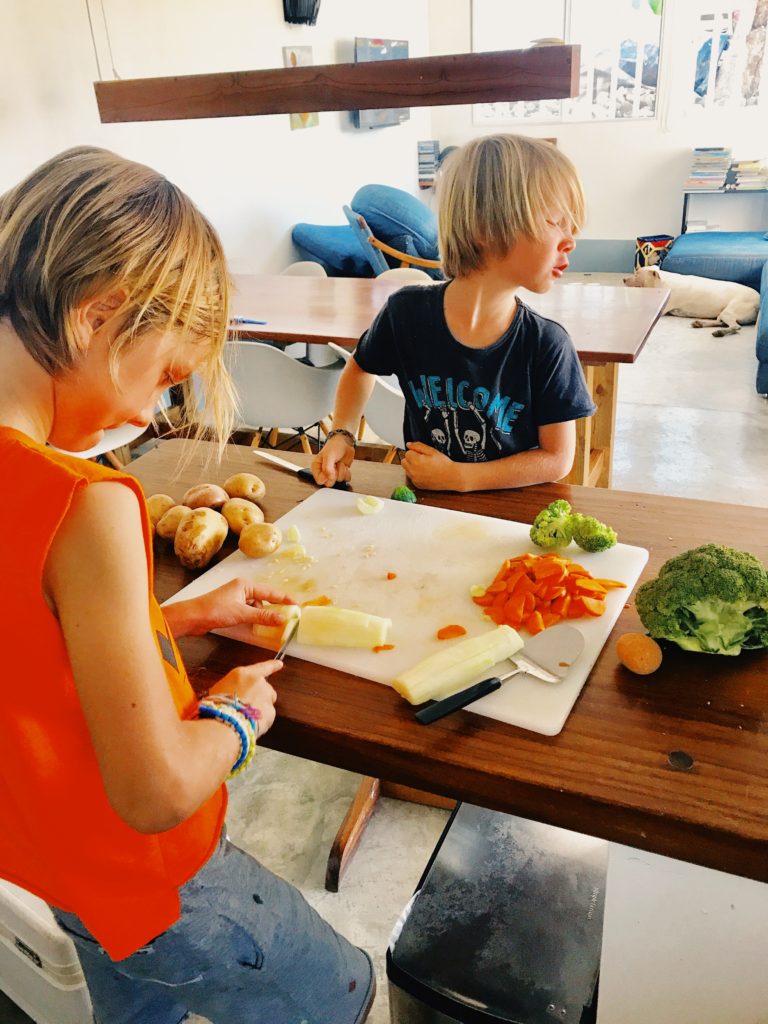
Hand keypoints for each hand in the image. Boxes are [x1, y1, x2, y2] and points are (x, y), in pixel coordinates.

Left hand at [164, 578, 297, 637]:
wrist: (193, 617)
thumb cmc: (215, 610)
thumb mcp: (242, 613)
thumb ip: (263, 616)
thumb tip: (282, 618)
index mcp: (246, 585)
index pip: (271, 591)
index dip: (285, 598)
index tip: (297, 605)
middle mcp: (242, 588)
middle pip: (265, 596)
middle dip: (276, 606)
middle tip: (289, 615)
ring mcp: (236, 597)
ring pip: (257, 604)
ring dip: (265, 613)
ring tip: (275, 622)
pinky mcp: (231, 606)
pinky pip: (249, 610)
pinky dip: (256, 616)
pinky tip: (258, 624)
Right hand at [208, 660, 281, 737]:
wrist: (225, 722)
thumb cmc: (217, 706)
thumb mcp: (218, 689)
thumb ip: (232, 687)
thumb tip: (233, 693)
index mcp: (245, 674)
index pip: (263, 667)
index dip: (272, 665)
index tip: (280, 664)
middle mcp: (259, 683)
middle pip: (266, 688)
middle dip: (259, 696)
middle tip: (247, 706)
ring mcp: (266, 697)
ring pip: (268, 702)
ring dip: (261, 708)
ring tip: (246, 717)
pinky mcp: (270, 712)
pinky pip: (267, 716)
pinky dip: (261, 721)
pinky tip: (249, 724)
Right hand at [311, 435, 354, 486]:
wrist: (345, 442)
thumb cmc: (334, 446)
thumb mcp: (328, 455)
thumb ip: (327, 468)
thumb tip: (329, 478)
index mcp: (316, 468)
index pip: (319, 481)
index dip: (326, 477)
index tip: (331, 470)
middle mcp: (324, 472)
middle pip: (329, 483)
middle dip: (335, 474)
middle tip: (335, 465)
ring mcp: (333, 473)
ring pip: (339, 480)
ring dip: (342, 471)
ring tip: (339, 462)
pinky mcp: (341, 473)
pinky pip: (346, 479)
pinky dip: (347, 472)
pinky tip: (344, 465)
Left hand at [401, 442, 464, 490]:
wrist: (451, 477)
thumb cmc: (443, 463)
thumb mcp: (432, 451)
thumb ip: (418, 446)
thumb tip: (408, 444)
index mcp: (415, 461)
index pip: (407, 453)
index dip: (415, 452)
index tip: (423, 455)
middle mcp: (413, 471)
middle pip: (404, 462)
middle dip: (411, 459)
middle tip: (423, 460)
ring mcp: (415, 479)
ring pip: (407, 470)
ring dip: (412, 467)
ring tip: (424, 467)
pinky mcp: (417, 485)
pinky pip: (412, 477)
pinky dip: (416, 475)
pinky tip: (425, 473)